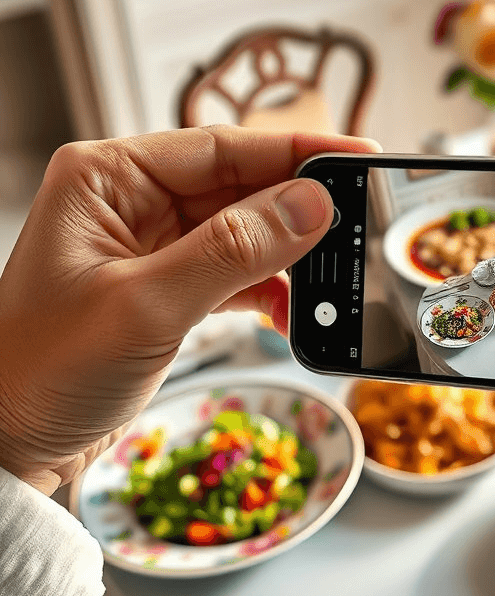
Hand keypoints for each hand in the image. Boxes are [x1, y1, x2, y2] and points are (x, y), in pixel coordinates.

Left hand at [0, 126, 377, 495]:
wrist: (7, 448)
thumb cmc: (41, 373)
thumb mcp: (145, 306)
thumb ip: (234, 251)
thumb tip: (312, 206)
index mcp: (108, 179)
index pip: (221, 147)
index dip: (297, 151)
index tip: (357, 158)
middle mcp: (131, 202)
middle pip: (241, 185)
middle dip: (299, 210)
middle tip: (359, 224)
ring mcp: (152, 245)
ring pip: (246, 230)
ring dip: (289, 257)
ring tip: (329, 279)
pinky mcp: (169, 287)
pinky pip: (237, 271)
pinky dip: (270, 290)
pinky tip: (292, 312)